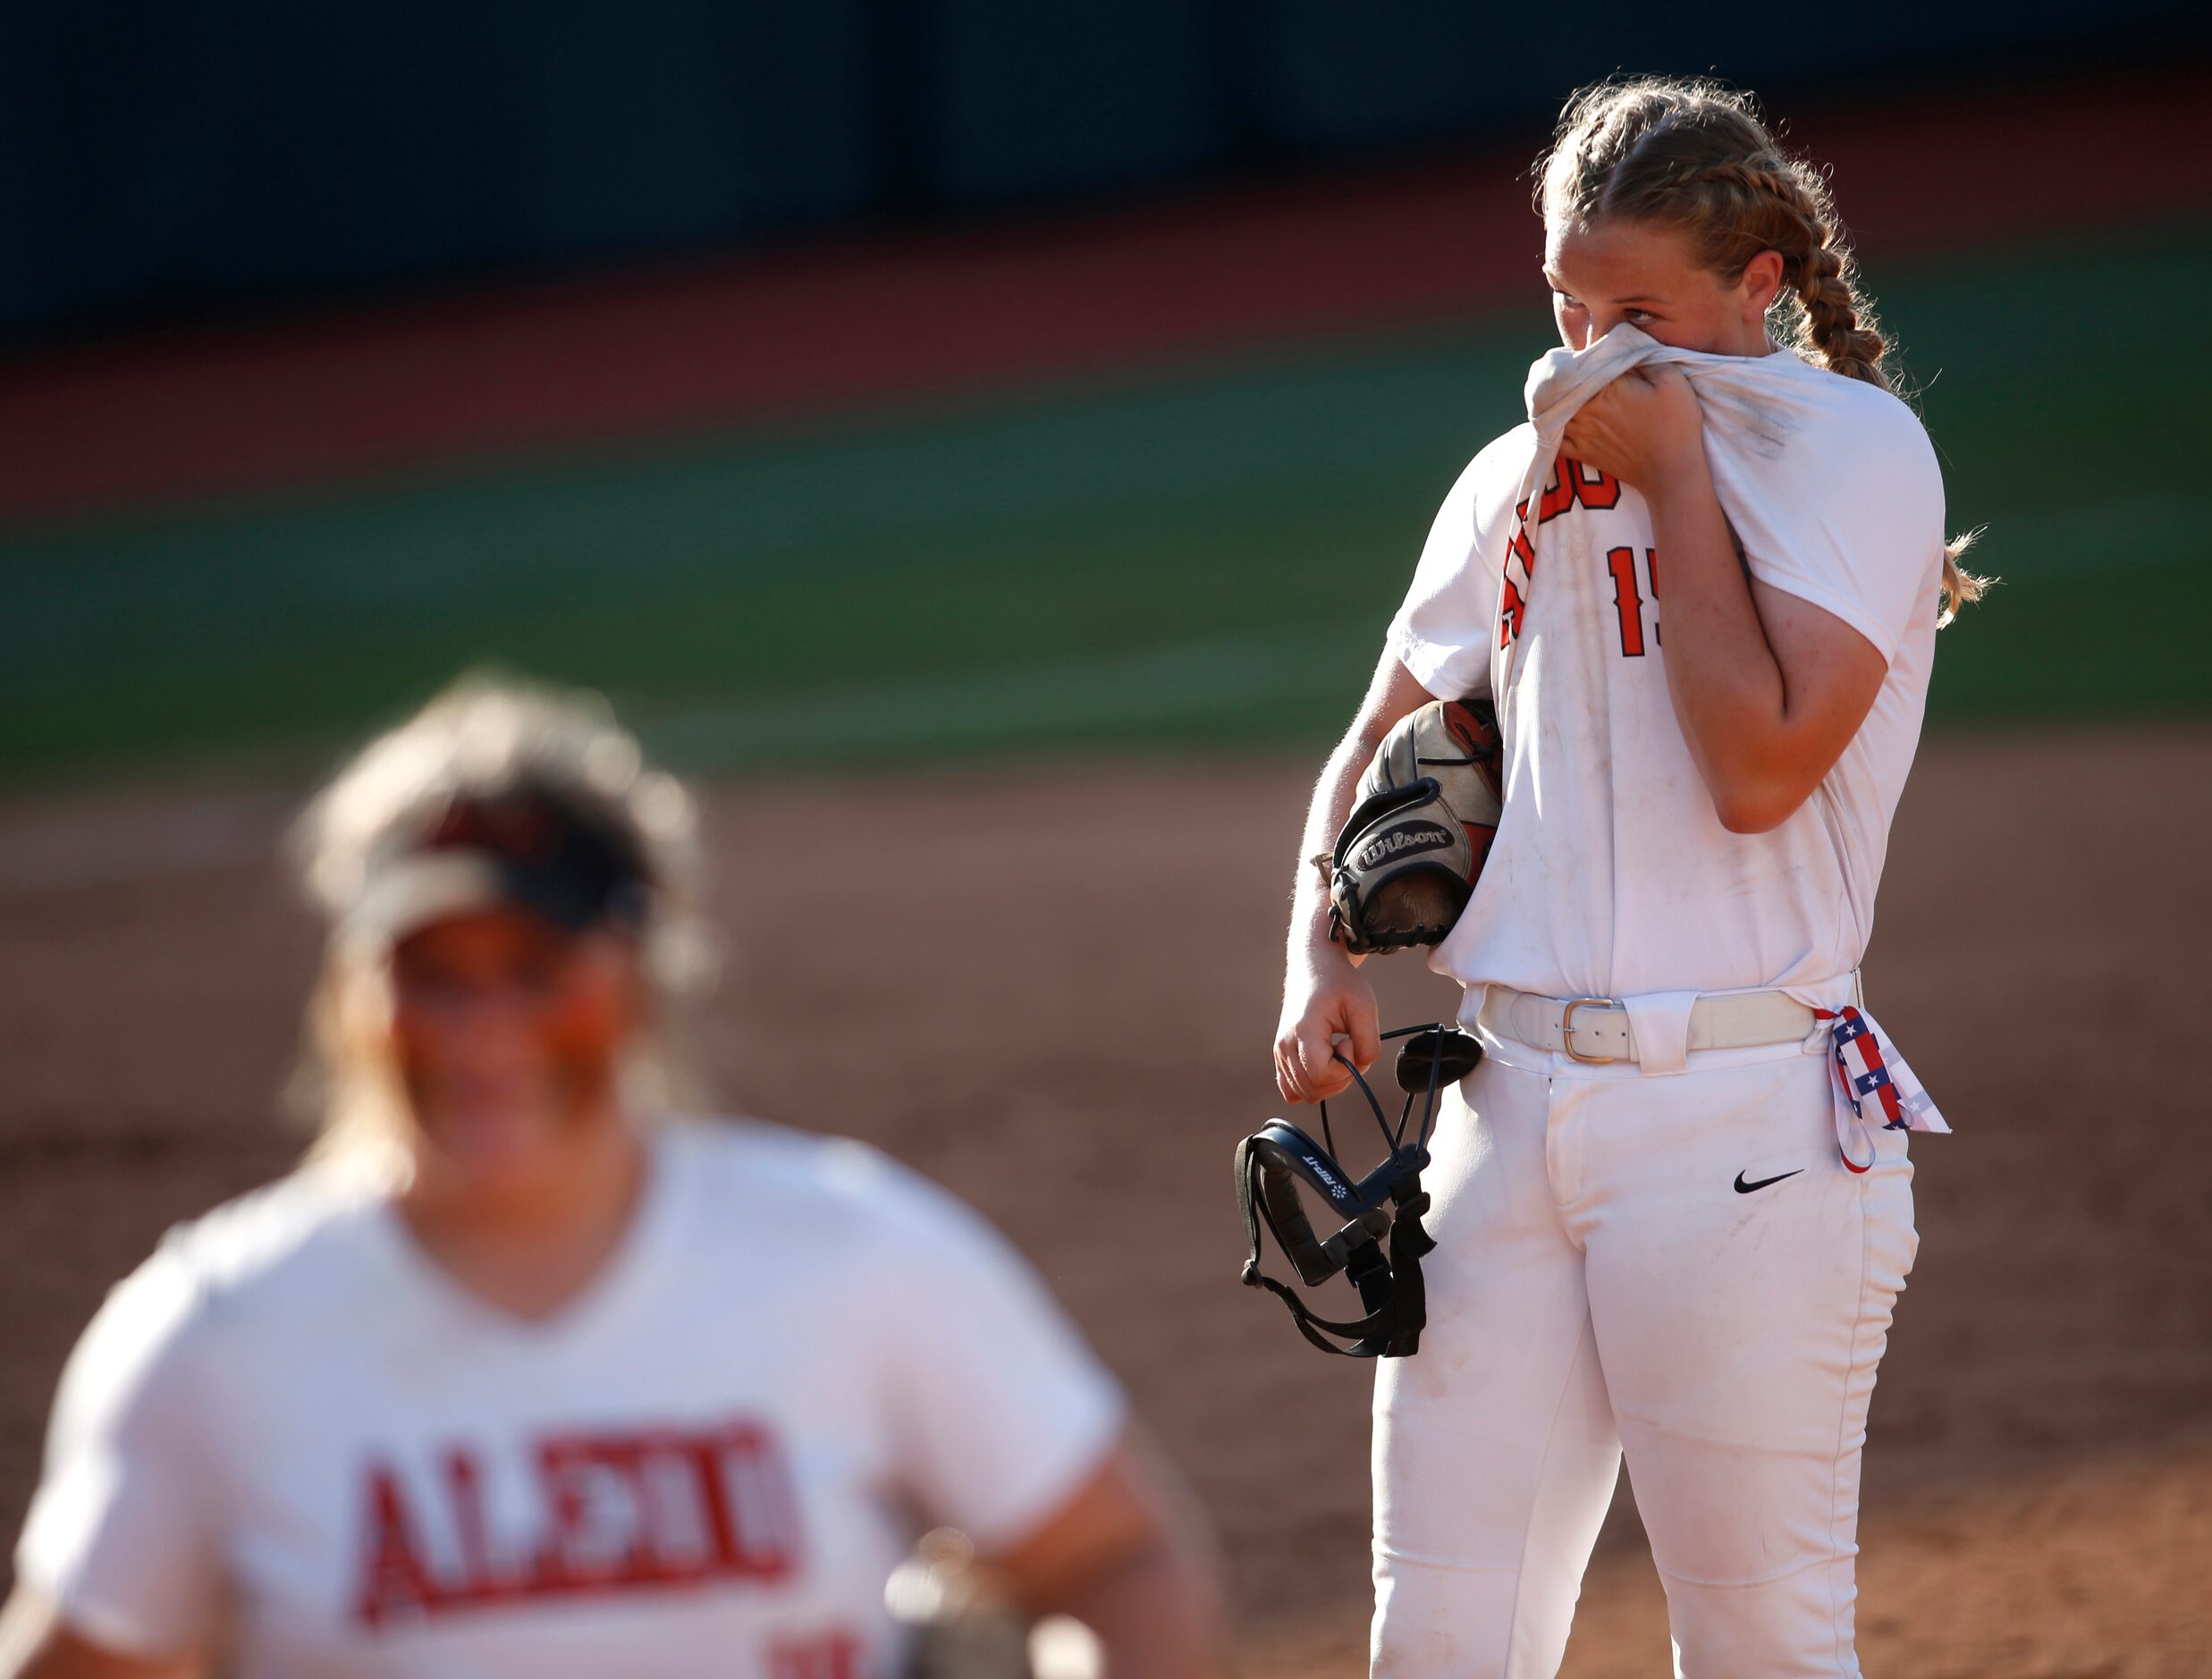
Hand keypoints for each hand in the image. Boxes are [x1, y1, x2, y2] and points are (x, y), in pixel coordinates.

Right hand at [1273, 959, 1379, 1104]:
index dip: (1344, 1067)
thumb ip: (1369, 1042)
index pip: (1320, 1074)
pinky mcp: (1281, 1057)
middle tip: (1347, 1047)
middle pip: (1314, 1088)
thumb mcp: (1364, 1005)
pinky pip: (1292, 1091)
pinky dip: (1312, 1087)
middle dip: (1340, 1076)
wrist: (1314, 968)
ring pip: (1305, 1093)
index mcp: (1303, 1030)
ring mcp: (1280, 1053)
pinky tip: (1325, 1065)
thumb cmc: (1338, 983)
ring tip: (1335, 1053)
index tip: (1350, 1042)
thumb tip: (1361, 1067)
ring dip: (1329, 1082)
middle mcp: (1285, 1045)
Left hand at [1557, 363, 1704, 490]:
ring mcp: (1579, 434)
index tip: (1577, 351)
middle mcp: (1585, 410)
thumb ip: (1642, 358)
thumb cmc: (1676, 424)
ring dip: (1549, 399)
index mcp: (1606, 388)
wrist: (1671, 472)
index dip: (1576, 355)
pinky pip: (1551, 438)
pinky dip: (1547, 427)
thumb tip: (1620, 346)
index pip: (1579, 363)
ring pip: (1549, 410)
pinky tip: (1550, 418)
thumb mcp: (1671, 378)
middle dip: (1556, 375)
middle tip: (1557, 365)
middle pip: (1559, 386)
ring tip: (1552, 389)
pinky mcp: (1580, 453)